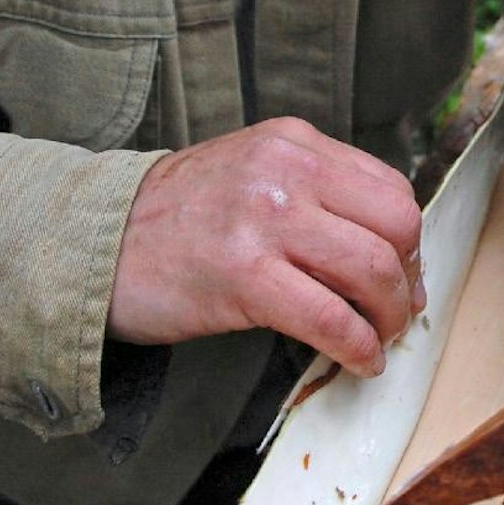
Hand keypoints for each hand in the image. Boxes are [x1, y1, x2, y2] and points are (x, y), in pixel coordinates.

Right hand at [110, 119, 423, 375]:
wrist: (94, 241)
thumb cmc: (179, 217)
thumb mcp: (253, 173)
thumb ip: (317, 195)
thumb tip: (394, 256)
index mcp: (294, 142)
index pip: (390, 186)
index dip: (408, 239)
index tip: (403, 273)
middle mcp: (287, 170)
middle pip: (396, 224)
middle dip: (408, 276)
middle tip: (397, 311)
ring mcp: (265, 220)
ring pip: (372, 270)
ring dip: (389, 316)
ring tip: (379, 338)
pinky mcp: (244, 276)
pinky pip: (330, 319)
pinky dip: (358, 347)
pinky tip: (359, 362)